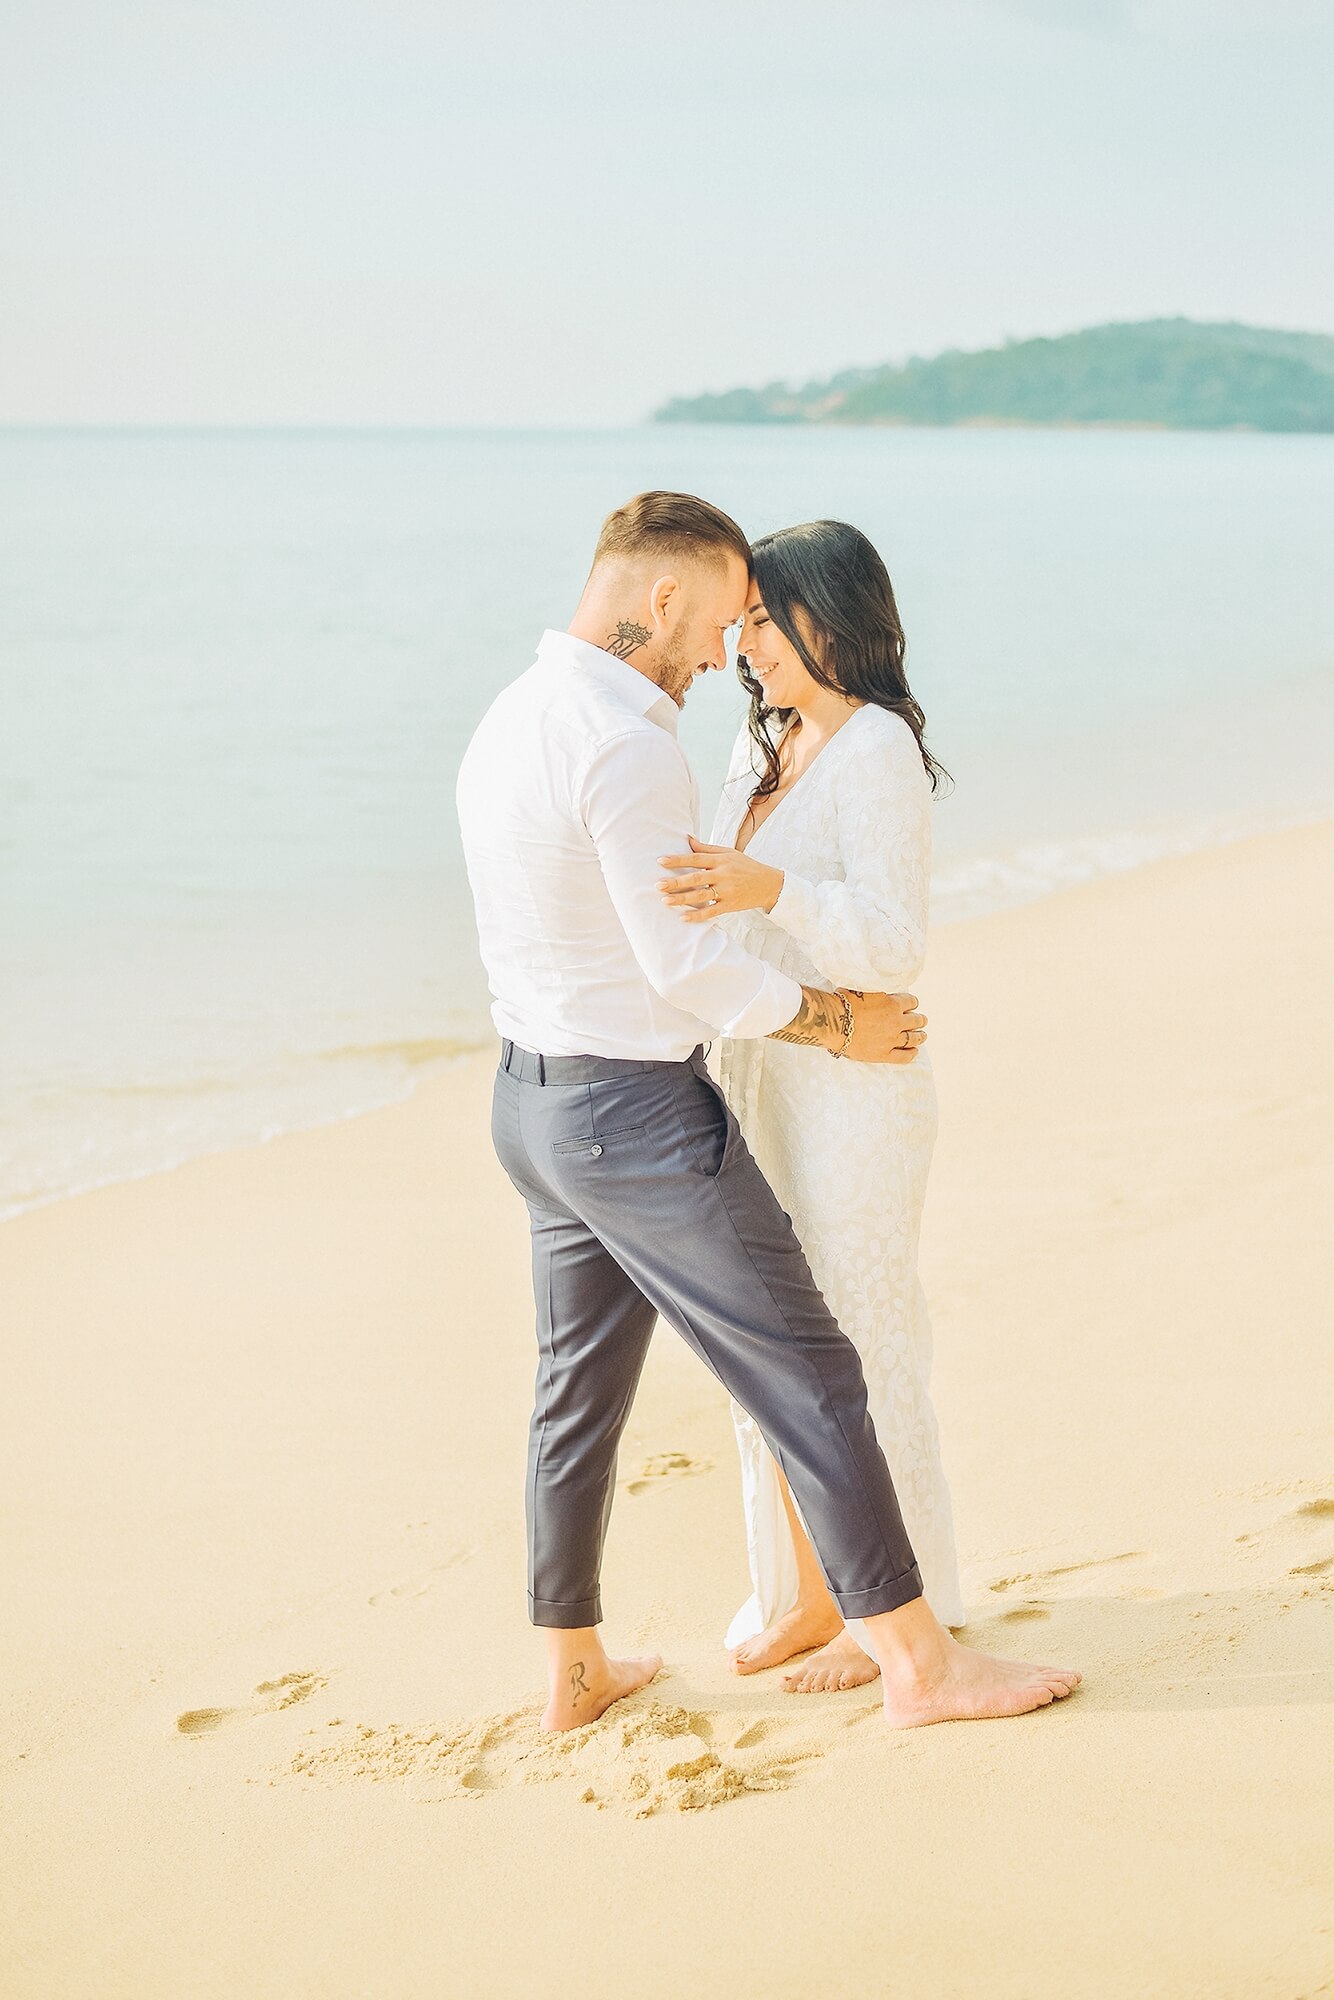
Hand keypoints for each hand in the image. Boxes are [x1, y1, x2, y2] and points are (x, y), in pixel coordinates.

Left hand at [657, 835, 783, 919]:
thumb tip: (687, 839)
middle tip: (658, 885)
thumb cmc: (746, 866)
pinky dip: (697, 916)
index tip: (661, 861)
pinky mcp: (730, 905)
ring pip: (701, 896)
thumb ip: (706, 849)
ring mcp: (727, 891)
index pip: (696, 858)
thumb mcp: (728, 853)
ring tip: (665, 901)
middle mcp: (723, 875)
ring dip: (682, 899)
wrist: (769, 884)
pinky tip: (683, 918)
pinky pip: (712, 912)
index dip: (678, 859)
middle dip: (676, 882)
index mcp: (721, 860)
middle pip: (696, 878)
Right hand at [770, 987, 926, 1062]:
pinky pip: (904, 1056)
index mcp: (893, 1003)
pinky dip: (911, 1053)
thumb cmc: (843, 1001)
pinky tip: (914, 1051)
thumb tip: (878, 984)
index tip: (911, 1004)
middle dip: (920, 1019)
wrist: (833, 1022)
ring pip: (913, 1038)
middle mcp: (896, 1021)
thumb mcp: (863, 987)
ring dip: (920, 1036)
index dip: (912, 1002)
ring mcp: (891, 1039)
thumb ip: (876, 989)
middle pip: (916, 1020)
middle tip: (922, 1020)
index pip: (911, 1001)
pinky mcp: (883, 1054)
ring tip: (923, 1035)